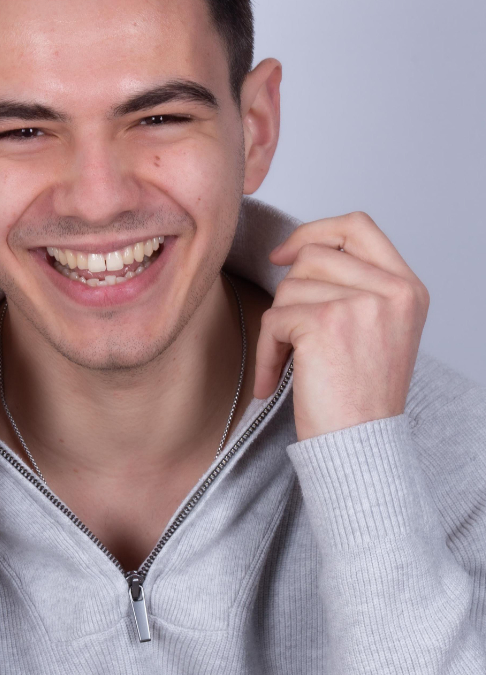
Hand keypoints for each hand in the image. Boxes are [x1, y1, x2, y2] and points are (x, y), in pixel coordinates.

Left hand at [254, 211, 428, 440]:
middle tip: (293, 337)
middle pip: (313, 254)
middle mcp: (392, 291)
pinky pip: (273, 319)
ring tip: (291, 363)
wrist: (361, 449)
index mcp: (408, 288)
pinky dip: (266, 352)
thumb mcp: (377, 331)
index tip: (283, 255)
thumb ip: (355, 286)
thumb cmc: (360, 400)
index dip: (314, 231)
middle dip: (290, 294)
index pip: (357, 226)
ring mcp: (361, 303)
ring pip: (289, 286)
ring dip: (278, 327)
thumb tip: (298, 251)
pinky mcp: (326, 322)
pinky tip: (274, 380)